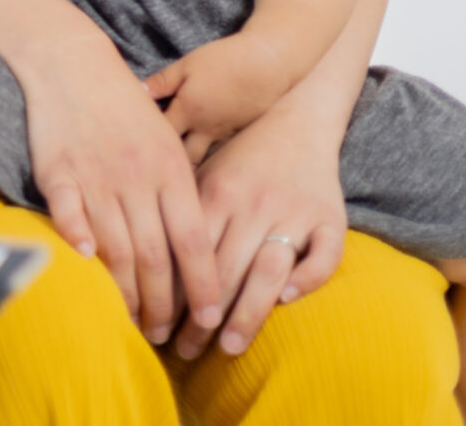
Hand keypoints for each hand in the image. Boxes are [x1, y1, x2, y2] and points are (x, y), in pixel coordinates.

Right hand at [22, 34, 222, 346]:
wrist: (71, 61)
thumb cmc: (123, 106)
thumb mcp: (165, 142)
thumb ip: (180, 191)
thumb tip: (198, 248)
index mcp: (170, 170)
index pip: (194, 241)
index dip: (203, 285)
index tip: (208, 318)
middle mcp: (137, 177)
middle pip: (155, 255)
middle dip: (163, 305)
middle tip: (164, 335)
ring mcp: (96, 175)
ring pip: (116, 248)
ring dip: (125, 292)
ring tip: (131, 321)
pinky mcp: (58, 171)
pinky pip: (70, 215)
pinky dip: (77, 242)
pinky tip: (85, 268)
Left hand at [142, 33, 297, 165]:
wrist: (269, 64)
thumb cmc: (225, 60)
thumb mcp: (188, 65)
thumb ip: (162, 81)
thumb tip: (136, 92)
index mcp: (188, 112)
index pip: (160, 137)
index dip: (146, 140)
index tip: (135, 138)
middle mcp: (206, 130)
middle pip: (182, 160)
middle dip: (169, 164)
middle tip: (155, 161)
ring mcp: (225, 135)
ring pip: (204, 160)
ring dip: (190, 164)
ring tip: (176, 165)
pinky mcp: (241, 134)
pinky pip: (221, 152)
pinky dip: (211, 156)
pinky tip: (202, 150)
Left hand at [169, 102, 347, 362]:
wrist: (300, 117)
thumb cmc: (244, 155)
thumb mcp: (204, 170)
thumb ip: (179, 208)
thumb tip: (134, 248)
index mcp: (218, 192)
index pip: (190, 253)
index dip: (173, 294)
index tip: (157, 326)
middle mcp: (254, 203)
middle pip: (225, 270)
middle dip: (203, 317)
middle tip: (186, 350)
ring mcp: (294, 211)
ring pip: (269, 269)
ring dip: (248, 311)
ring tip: (230, 347)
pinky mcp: (331, 217)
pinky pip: (324, 256)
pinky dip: (306, 280)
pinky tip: (285, 301)